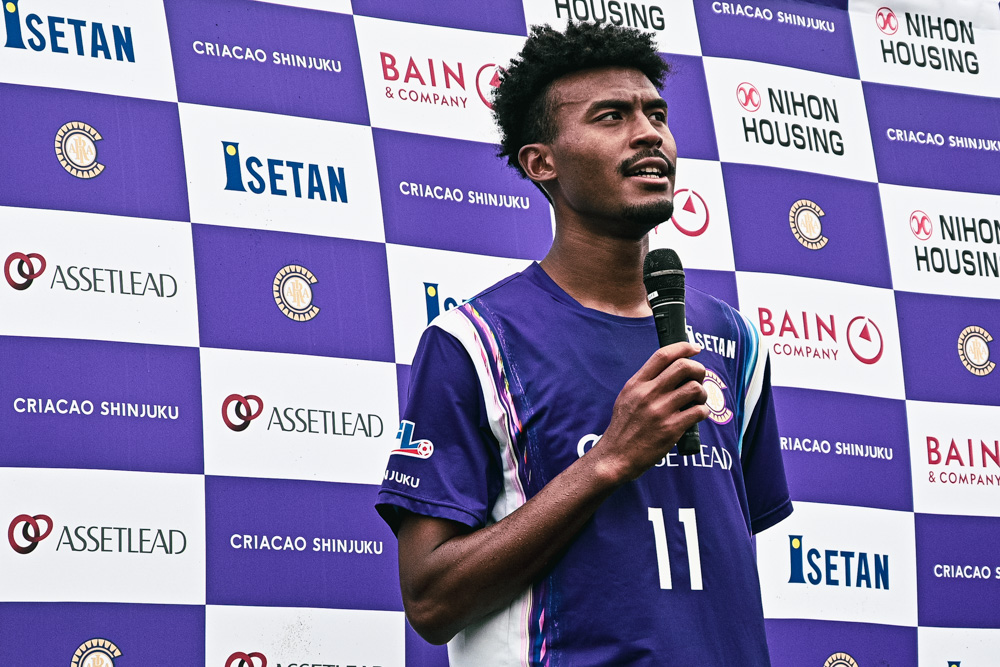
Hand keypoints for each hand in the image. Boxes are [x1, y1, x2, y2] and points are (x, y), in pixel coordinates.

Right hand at [594, 342, 708, 480]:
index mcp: (636, 384)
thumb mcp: (627, 397)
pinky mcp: (671, 429)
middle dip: (698, 369)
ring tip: (698, 400)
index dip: (683, 347)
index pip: (662, 355)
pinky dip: (703, 411)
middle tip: (699, 378)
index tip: (695, 348)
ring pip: (694, 388)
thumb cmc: (624, 427)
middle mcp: (648, 394)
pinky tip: (697, 415)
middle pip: (683, 367)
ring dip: (702, 393)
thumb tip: (670, 369)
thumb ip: (645, 382)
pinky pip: (698, 411)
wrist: (616, 456)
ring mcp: (660, 411)